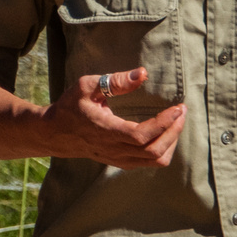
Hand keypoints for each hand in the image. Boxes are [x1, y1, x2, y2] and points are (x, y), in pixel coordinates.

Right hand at [39, 68, 185, 168]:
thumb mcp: (87, 86)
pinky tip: (165, 133)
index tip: (178, 108)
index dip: (164, 124)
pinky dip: (162, 149)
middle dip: (174, 131)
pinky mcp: (119, 161)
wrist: (54, 133)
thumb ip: (114, 81)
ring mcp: (117, 158)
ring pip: (154, 161)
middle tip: (182, 112)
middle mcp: (113, 149)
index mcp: (106, 131)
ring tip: (176, 122)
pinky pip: (148, 162)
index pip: (142, 136)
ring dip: (171, 142)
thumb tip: (142, 73)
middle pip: (154, 151)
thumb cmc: (70, 106)